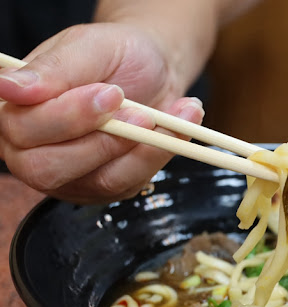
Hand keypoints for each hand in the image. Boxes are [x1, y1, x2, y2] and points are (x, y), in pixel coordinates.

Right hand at [0, 23, 204, 203]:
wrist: (153, 69)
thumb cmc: (115, 56)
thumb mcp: (87, 47)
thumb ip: (52, 69)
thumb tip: (8, 88)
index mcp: (15, 112)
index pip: (22, 129)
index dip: (68, 117)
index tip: (111, 94)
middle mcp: (33, 152)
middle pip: (49, 169)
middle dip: (103, 142)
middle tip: (142, 113)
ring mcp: (71, 177)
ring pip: (100, 180)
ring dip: (143, 148)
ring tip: (168, 114)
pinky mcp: (108, 188)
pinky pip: (133, 181)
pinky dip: (162, 153)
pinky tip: (180, 124)